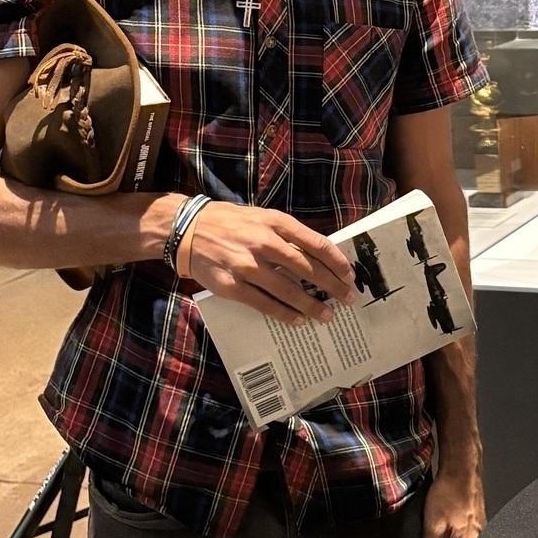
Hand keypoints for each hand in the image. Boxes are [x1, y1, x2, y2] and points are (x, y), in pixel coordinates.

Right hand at [182, 201, 355, 325]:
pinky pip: (264, 304)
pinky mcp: (232, 286)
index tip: (349, 275)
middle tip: (348, 298)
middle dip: (332, 286)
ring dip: (311, 305)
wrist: (188, 230)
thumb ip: (289, 234)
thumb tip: (318, 255)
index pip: (316, 244)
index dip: (336, 262)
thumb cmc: (232, 223)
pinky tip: (298, 319)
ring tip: (327, 315)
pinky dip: (285, 313)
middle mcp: (264, 243)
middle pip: (307, 268)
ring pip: (288, 290)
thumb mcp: (264, 217)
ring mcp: (248, 266)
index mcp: (276, 223)